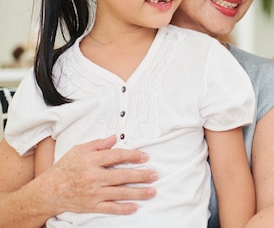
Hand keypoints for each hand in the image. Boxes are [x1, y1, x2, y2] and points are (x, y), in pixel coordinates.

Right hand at [39, 135, 157, 214]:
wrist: (47, 192)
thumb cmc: (63, 169)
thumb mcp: (78, 151)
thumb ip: (97, 144)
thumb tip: (114, 138)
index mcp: (91, 161)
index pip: (116, 156)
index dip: (133, 156)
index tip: (145, 157)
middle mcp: (93, 177)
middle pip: (122, 175)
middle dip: (141, 175)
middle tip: (154, 174)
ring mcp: (93, 193)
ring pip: (120, 193)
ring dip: (138, 192)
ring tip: (152, 190)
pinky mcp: (91, 206)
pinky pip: (110, 208)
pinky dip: (123, 208)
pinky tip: (135, 207)